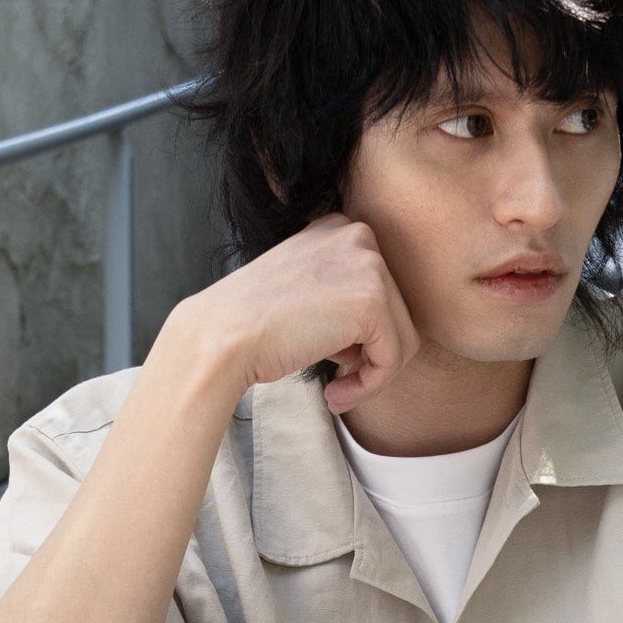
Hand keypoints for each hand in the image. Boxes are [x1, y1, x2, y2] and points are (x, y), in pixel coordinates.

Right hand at [160, 214, 417, 412]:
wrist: (220, 337)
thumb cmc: (251, 326)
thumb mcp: (302, 289)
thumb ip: (339, 293)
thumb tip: (375, 332)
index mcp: (339, 228)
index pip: (379, 291)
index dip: (360, 335)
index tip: (332, 359)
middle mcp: (358, 235)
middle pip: (397, 313)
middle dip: (370, 354)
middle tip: (335, 379)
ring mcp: (368, 264)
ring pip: (403, 338)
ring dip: (372, 374)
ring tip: (336, 391)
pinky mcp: (372, 301)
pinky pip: (394, 359)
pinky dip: (370, 387)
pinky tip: (334, 395)